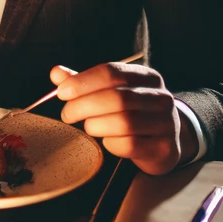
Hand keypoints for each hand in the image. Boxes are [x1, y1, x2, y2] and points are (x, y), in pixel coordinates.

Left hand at [50, 61, 184, 174]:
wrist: (165, 140)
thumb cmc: (132, 111)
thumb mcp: (110, 92)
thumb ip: (84, 82)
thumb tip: (56, 73)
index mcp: (146, 77)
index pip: (111, 72)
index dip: (83, 81)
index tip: (62, 92)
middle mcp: (161, 97)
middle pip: (116, 97)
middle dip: (83, 106)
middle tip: (67, 114)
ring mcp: (166, 123)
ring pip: (123, 122)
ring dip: (96, 125)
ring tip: (87, 127)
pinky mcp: (164, 148)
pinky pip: (130, 145)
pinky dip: (111, 144)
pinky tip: (106, 141)